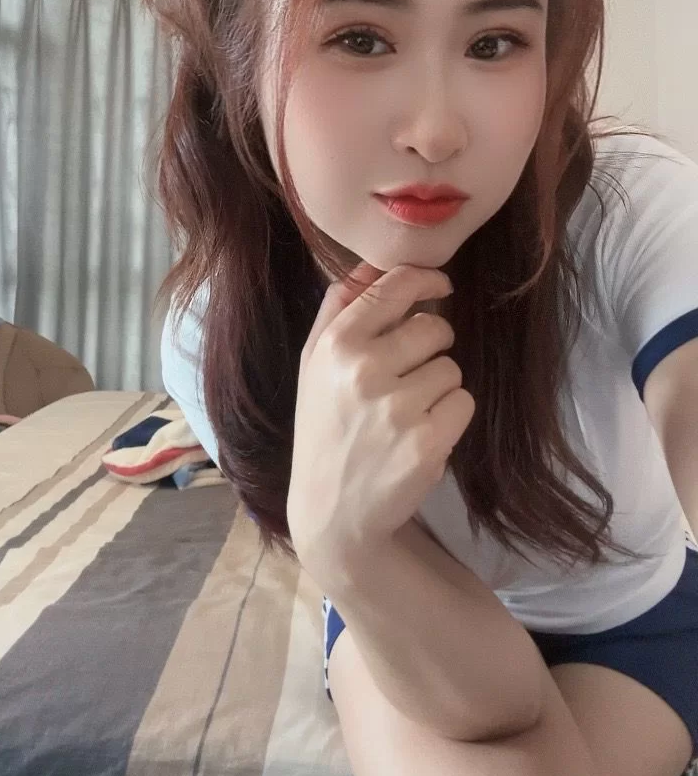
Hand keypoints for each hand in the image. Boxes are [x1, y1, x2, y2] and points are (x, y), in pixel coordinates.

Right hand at [287, 262, 474, 576]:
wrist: (332, 512)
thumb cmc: (325, 427)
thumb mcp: (313, 365)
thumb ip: (339, 308)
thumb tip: (373, 262)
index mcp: (336, 344)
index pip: (394, 286)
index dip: (426, 280)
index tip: (441, 287)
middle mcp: (363, 370)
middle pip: (435, 328)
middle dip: (431, 347)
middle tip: (408, 375)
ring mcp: (396, 408)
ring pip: (452, 368)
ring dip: (439, 386)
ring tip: (407, 412)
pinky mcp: (426, 442)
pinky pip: (463, 402)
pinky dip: (450, 417)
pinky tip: (420, 434)